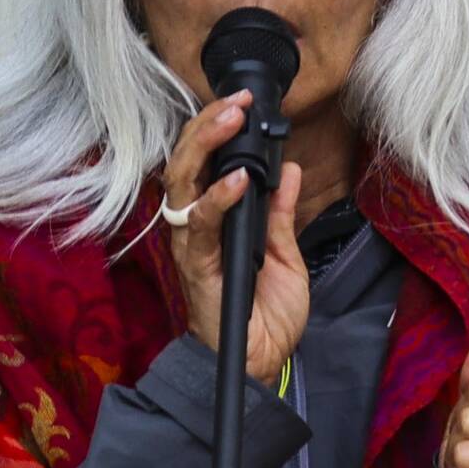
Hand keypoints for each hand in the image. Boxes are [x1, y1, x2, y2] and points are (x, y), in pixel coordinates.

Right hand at [163, 90, 307, 383]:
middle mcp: (195, 227)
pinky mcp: (197, 267)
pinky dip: (218, 200)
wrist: (261, 366)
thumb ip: (280, 213)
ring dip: (205, 147)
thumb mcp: (283, 254)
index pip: (204, 162)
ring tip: (231, 121)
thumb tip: (286, 170)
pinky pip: (201, 227)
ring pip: (182, 184)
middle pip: (185, 162)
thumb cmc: (265, 315)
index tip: (244, 102)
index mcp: (214, 220)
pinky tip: (238, 181)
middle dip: (206, 125)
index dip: (216, 129)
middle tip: (236, 101)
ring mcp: (192, 246)